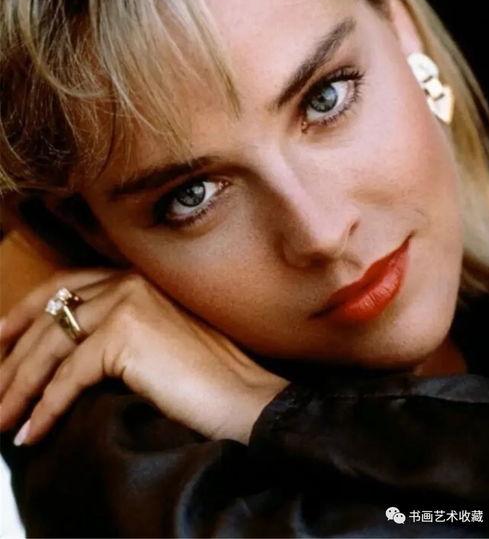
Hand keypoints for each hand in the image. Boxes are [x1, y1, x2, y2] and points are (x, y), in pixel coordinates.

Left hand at [0, 268, 288, 444]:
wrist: (245, 395)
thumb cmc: (208, 375)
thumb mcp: (157, 338)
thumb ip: (117, 329)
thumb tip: (64, 355)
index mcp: (136, 275)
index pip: (64, 285)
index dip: (24, 312)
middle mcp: (128, 280)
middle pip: (49, 317)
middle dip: (13, 359)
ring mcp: (127, 302)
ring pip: (51, 346)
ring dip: (19, 388)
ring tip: (3, 420)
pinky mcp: (125, 334)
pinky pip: (68, 376)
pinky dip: (46, 408)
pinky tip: (33, 432)